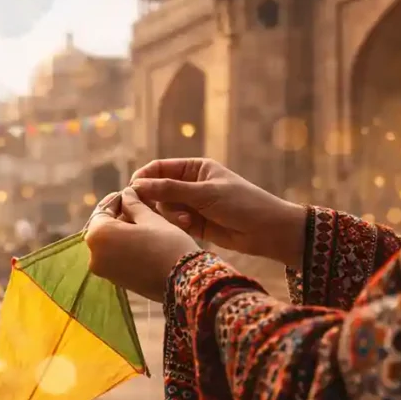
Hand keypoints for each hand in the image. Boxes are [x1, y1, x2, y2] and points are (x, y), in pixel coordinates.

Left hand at [84, 188, 199, 302]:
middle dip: (120, 216)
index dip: (117, 200)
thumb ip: (134, 205)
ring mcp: (104, 271)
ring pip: (110, 243)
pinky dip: (125, 246)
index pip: (102, 211)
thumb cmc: (168, 245)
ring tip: (144, 222)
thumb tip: (126, 193)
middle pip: (104, 228)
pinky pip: (115, 258)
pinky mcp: (116, 282)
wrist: (185, 282)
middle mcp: (94, 256)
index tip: (129, 194)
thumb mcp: (151, 219)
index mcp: (98, 236)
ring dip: (123, 231)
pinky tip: (143, 240)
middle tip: (139, 207)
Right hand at [130, 158, 307, 266]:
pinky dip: (177, 224)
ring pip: (164, 208)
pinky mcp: (194, 224)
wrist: (268, 231)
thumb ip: (170, 189)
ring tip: (187, 220)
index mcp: (195, 168)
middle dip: (157, 199)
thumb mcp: (205, 193)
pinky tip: (190, 227)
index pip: (160, 168)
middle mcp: (191, 184)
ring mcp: (192, 204)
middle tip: (155, 209)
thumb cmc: (242, 204)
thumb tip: (138, 185)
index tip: (132, 189)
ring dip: (171, 214)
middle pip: (158, 189)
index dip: (144, 177)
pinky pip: (174, 222)